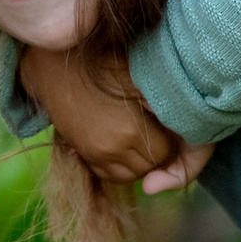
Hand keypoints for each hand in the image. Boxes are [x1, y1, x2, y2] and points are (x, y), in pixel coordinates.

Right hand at [18, 45, 200, 189]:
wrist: (55, 69)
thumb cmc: (101, 65)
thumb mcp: (137, 77)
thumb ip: (162, 104)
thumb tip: (185, 126)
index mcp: (131, 130)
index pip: (166, 153)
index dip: (170, 141)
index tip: (166, 124)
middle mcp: (114, 150)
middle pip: (150, 167)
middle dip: (158, 153)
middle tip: (154, 129)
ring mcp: (96, 156)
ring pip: (132, 176)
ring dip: (140, 162)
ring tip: (140, 138)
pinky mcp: (84, 157)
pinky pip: (110, 176)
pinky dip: (121, 167)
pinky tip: (122, 146)